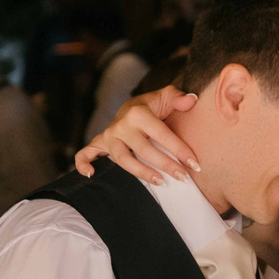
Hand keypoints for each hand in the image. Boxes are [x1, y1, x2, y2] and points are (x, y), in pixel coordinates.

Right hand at [73, 86, 197, 184]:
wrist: (132, 108)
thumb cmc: (153, 106)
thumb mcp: (166, 96)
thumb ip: (178, 97)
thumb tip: (192, 100)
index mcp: (138, 113)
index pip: (162, 134)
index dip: (180, 150)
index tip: (194, 164)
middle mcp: (121, 125)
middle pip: (144, 150)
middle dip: (165, 164)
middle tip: (182, 177)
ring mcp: (109, 136)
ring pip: (122, 159)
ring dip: (141, 172)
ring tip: (160, 182)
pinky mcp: (100, 144)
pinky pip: (85, 154)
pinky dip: (83, 164)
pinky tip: (90, 175)